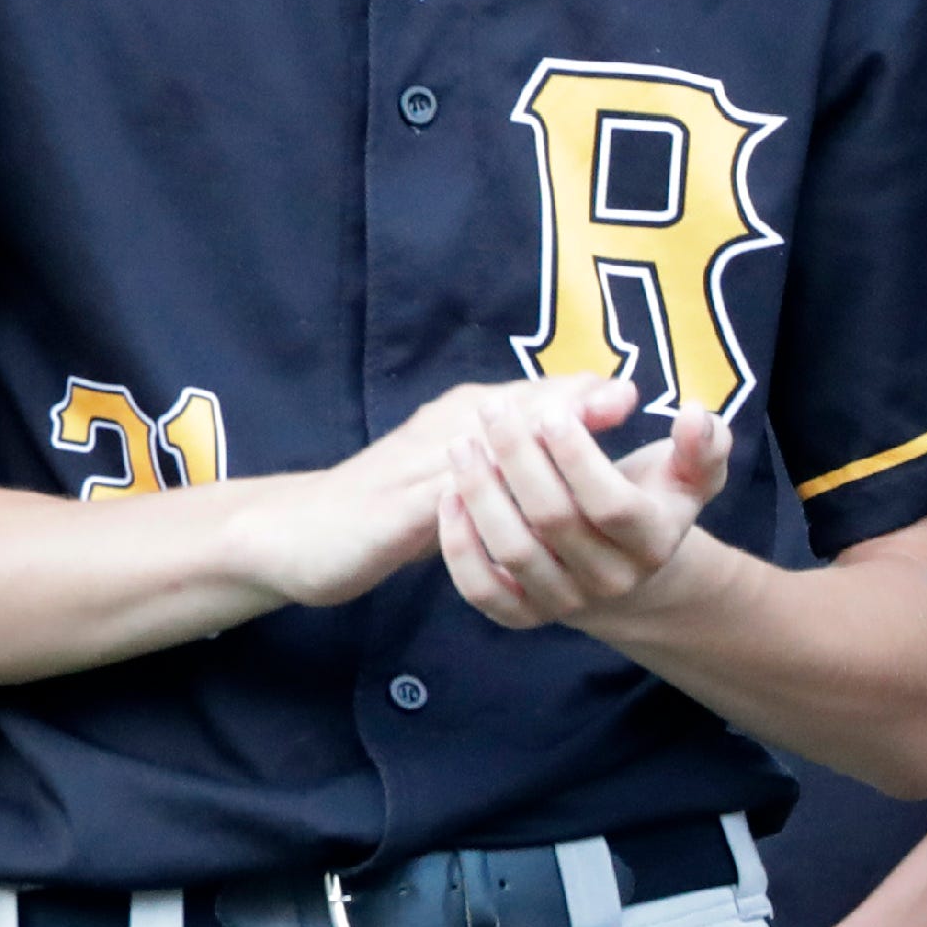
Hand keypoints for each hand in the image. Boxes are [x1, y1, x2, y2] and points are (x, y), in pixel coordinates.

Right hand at [227, 376, 617, 608]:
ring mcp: (419, 468)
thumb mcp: (450, 482)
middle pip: (512, 410)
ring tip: (589, 430)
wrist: (297, 533)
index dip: (576, 395)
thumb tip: (561, 460)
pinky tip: (524, 497)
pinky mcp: (400, 509)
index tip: (629, 392)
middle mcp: (439, 434)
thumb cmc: (380, 508)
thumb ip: (502, 467)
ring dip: (539, 434)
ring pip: (488, 444)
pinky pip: (451, 495)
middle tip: (623, 396)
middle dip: (568, 403)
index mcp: (452, 424)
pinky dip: (489, 488)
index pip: (523, 400)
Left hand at [437, 386, 730, 630]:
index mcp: (654, 542)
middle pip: (554, 520)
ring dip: (481, 493)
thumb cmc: (649, 500)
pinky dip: (459, 546)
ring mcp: (566, 602)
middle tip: (494, 411)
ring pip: (514, 552)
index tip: (550, 411)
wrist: (623, 567)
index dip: (576, 457)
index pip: (610, 504)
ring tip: (462, 444)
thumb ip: (700, 447)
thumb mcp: (685, 474)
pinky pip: (482, 590)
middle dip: (518, 458)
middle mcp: (612, 580)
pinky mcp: (524, 616)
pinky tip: (448, 497)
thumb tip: (696, 416)